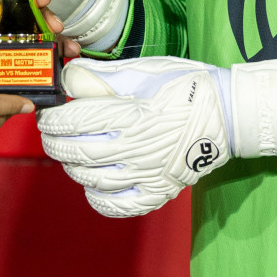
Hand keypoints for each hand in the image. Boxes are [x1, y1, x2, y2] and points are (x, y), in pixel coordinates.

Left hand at [37, 56, 276, 217]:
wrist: (229, 114)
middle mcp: (138, 149)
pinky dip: (99, 199)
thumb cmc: (186, 86)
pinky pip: (120, 205)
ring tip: (69, 153)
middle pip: (79, 152)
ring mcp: (149, 175)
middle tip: (49, 133)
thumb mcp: (145, 71)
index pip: (78, 121)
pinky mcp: (159, 191)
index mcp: (134, 115)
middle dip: (55, 143)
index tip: (47, 113)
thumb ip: (105, 77)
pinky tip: (92, 185)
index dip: (55, 118)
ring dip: (72, 167)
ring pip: (93, 179)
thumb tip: (70, 78)